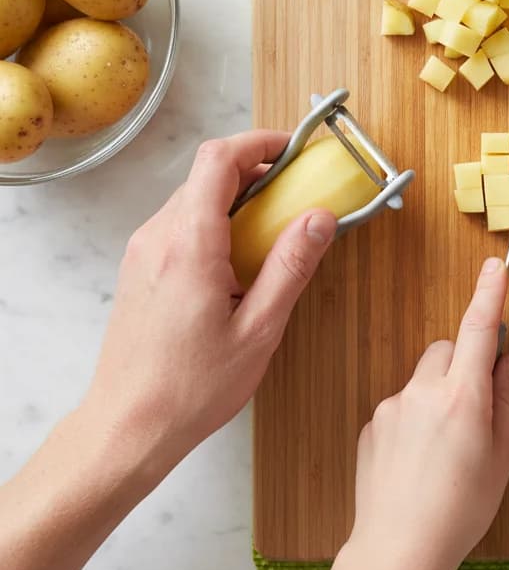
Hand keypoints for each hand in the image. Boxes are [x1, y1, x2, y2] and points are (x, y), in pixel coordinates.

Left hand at [82, 131, 336, 481]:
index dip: (259, 142)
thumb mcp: (258, 330)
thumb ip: (291, 267)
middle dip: (256, 171)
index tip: (294, 150)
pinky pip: (181, 223)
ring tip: (275, 232)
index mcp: (188, 246)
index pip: (218, 160)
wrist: (127, 426)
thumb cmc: (191, 388)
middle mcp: (158, 238)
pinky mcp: (140, 267)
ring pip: (194, 197)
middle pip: (207, 174)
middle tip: (297, 194)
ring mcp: (143, 251)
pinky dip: (217, 221)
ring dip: (237, 198)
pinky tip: (241, 260)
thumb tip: (320, 218)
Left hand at [346, 258, 508, 569]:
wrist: (398, 548)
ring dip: (436, 396)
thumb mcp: (500, 458)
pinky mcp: (370, 423)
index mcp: (463, 398)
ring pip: (422, 380)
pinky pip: (400, 405)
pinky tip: (417, 461)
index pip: (478, 330)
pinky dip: (413, 420)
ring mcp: (391, 406)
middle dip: (462, 364)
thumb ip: (504, 401)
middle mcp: (423, 392)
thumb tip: (505, 362)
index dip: (489, 294)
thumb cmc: (460, 510)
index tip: (494, 266)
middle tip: (473, 407)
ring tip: (441, 450)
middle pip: (446, 349)